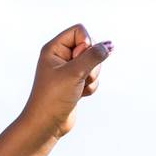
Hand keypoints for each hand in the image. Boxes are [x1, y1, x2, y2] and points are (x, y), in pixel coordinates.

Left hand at [21, 23, 111, 139]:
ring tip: (79, 87)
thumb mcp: (75, 72)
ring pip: (94, 63)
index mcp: (54, 48)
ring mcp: (69, 71)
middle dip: (91, 62)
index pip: (79, 30)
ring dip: (92, 76)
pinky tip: (80, 96)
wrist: (45, 125)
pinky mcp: (75, 83)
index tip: (78, 59)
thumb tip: (109, 46)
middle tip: (80, 76)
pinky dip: (90, 86)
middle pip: (90, 46)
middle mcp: (60, 57)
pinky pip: (93, 77)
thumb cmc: (53, 98)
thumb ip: (94, 56)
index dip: (85, 43)